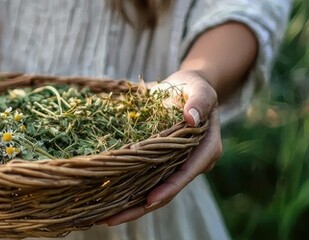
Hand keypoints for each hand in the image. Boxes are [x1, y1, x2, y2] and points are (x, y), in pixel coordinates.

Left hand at [99, 70, 222, 225]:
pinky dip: (126, 192)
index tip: (150, 199)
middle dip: (140, 207)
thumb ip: (199, 101)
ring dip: (129, 207)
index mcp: (207, 149)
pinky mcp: (160, 165)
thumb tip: (191, 118)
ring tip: (101, 218)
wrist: (185, 89)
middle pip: (167, 191)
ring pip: (153, 192)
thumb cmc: (194, 87)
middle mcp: (192, 164)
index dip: (170, 187)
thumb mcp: (200, 88)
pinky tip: (104, 202)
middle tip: (111, 219)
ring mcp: (175, 167)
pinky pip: (144, 182)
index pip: (188, 173)